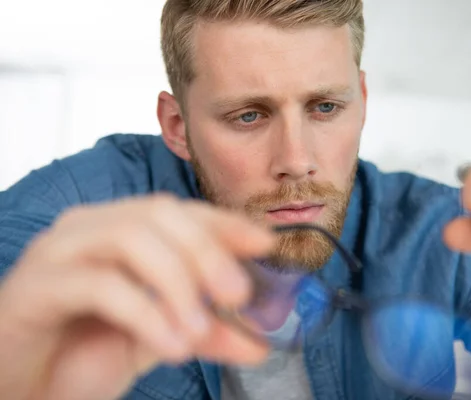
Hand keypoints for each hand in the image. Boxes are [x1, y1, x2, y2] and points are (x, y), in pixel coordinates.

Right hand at [0, 195, 273, 399]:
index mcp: (120, 228)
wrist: (22, 386)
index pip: (181, 211)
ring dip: (178, 282)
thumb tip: (258, 344)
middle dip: (207, 251)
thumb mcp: (159, 336)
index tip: (266, 244)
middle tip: (238, 295)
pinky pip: (100, 285)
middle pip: (159, 214)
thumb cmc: (83, 351)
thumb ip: (205, 332)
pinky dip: (146, 313)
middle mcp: (90, 228)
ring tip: (201, 329)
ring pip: (131, 238)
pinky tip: (172, 346)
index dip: (225, 223)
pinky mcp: (36, 286)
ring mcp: (60, 251)